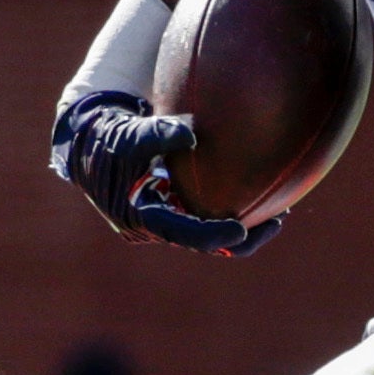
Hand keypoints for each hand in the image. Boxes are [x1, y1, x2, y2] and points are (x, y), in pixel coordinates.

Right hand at [50, 93, 283, 256]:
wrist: (92, 141)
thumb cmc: (109, 137)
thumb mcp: (127, 135)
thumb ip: (157, 134)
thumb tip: (192, 133)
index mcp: (140, 216)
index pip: (181, 233)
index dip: (212, 235)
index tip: (241, 230)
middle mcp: (154, 225)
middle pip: (203, 241)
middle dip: (241, 237)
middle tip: (276, 222)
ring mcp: (165, 218)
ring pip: (209, 232)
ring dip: (243, 225)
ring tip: (281, 212)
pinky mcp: (173, 208)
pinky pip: (207, 214)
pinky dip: (231, 206)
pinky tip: (263, 189)